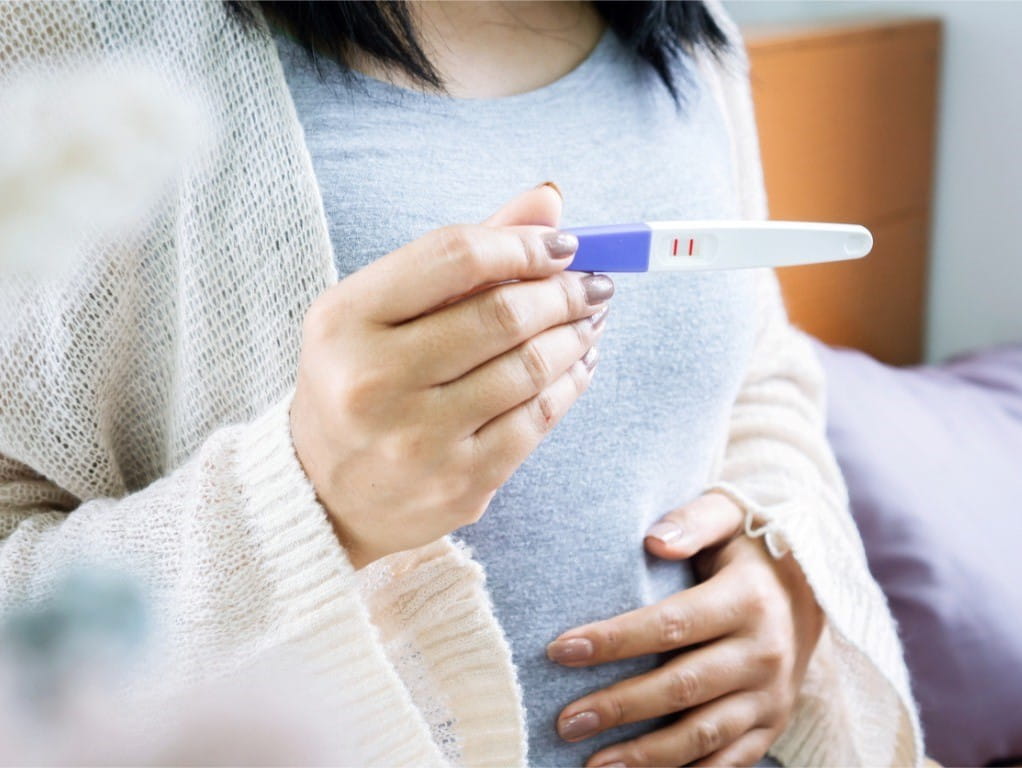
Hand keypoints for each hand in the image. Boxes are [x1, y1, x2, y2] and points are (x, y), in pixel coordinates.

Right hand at [291, 185, 613, 567]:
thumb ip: (460, 255)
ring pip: (528, 368)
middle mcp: (373, 380)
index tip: (564, 245)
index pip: (455, 256)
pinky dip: (571, 383)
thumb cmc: (360, 382)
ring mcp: (417, 439)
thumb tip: (549, 203)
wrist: (327, 494)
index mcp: (345, 320)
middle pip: (501, 314)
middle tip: (592, 284)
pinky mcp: (459, 483)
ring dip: (575, 335)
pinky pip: (537, 420)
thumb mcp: (379, 312)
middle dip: (564, 292)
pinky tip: (579, 364)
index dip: (522, 244)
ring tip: (590, 318)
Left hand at [547, 492, 823, 766]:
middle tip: (565, 721)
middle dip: (619, 706)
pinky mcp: (772, 724)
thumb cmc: (749, 548)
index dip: (614, 640)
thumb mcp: (728, 516)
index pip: (671, 625)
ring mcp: (771, 695)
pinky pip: (730, 762)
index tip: (559, 649)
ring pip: (704, 734)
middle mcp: (764, 652)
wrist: (811, 587)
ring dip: (647, 756)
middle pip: (682, 686)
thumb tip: (653, 540)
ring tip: (593, 765)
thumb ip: (691, 522)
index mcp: (748, 600)